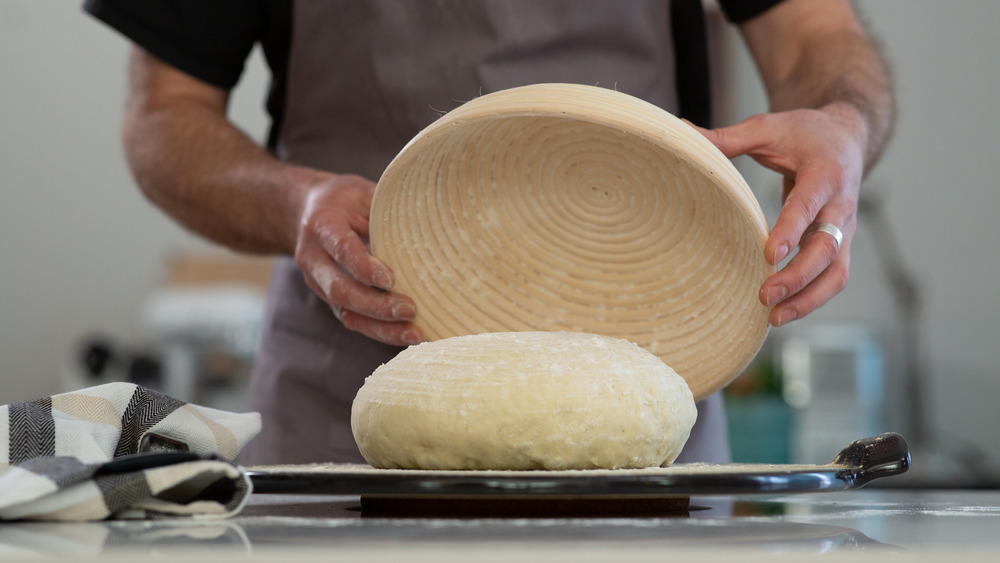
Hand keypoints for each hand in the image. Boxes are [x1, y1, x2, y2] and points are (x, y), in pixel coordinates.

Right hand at [294, 173, 424, 344]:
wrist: (306, 213)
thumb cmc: (344, 200)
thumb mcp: (362, 191)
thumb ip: (385, 208)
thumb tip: (429, 218)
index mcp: (322, 225)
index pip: (341, 249)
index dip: (364, 266)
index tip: (391, 279)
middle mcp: (314, 258)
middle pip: (340, 289)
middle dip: (376, 305)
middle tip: (411, 309)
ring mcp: (319, 283)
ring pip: (346, 312)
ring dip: (381, 327)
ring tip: (415, 334)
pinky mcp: (330, 299)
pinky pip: (353, 320)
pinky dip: (380, 331)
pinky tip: (407, 336)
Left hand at [694, 104, 865, 325]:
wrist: (848, 137)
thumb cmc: (804, 133)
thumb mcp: (767, 128)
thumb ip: (727, 138)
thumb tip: (680, 131)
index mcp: (825, 173)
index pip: (809, 206)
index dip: (791, 231)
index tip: (769, 255)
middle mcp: (841, 205)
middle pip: (827, 249)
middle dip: (798, 277)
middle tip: (764, 295)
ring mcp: (844, 229)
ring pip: (837, 272)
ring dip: (809, 299)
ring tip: (774, 318)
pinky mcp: (840, 244)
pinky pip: (833, 278)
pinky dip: (812, 299)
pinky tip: (782, 313)